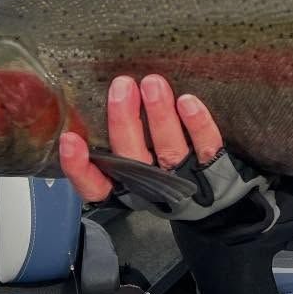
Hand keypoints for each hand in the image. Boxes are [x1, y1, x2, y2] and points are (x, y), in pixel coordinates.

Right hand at [60, 74, 276, 224]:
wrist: (222, 208)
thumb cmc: (172, 177)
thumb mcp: (141, 171)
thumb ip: (125, 141)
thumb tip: (112, 94)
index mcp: (127, 188)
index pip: (95, 186)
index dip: (80, 167)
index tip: (70, 139)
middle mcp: (152, 187)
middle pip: (132, 158)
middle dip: (124, 121)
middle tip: (121, 86)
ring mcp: (184, 180)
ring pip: (168, 149)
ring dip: (159, 116)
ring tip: (153, 84)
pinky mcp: (216, 171)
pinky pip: (207, 146)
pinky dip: (197, 124)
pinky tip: (188, 102)